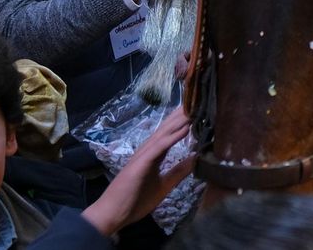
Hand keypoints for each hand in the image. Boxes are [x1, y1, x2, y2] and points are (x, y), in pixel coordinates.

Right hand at [81, 107, 193, 235]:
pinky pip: (160, 147)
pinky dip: (173, 137)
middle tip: (200, 97)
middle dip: (184, 113)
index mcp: (154, 154)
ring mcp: (144, 155)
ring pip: (165, 132)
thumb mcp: (164, 185)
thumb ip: (178, 171)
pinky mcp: (141, 163)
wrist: (112, 214)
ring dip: (181, 119)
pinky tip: (185, 128)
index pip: (171, 133)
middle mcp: (148, 150)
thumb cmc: (134, 200)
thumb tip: (196, 159)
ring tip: (196, 105)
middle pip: (169, 127)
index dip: (184, 120)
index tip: (199, 108)